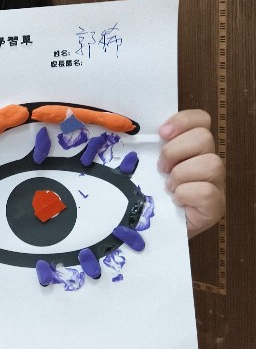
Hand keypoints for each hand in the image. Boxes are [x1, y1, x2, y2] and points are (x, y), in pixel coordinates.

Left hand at [158, 109, 224, 238]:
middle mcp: (209, 161)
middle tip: (161, 167)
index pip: (201, 119)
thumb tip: (133, 130)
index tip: (162, 133)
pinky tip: (176, 200)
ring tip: (168, 187)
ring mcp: (216, 184)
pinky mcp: (215, 206)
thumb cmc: (150, 195)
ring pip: (211, 164)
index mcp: (193, 147)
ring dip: (181, 175)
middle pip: (204, 138)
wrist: (155, 228)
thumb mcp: (147, 166)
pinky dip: (186, 194)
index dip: (183, 121)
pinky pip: (207, 191)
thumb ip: (150, 147)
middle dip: (175, 151)